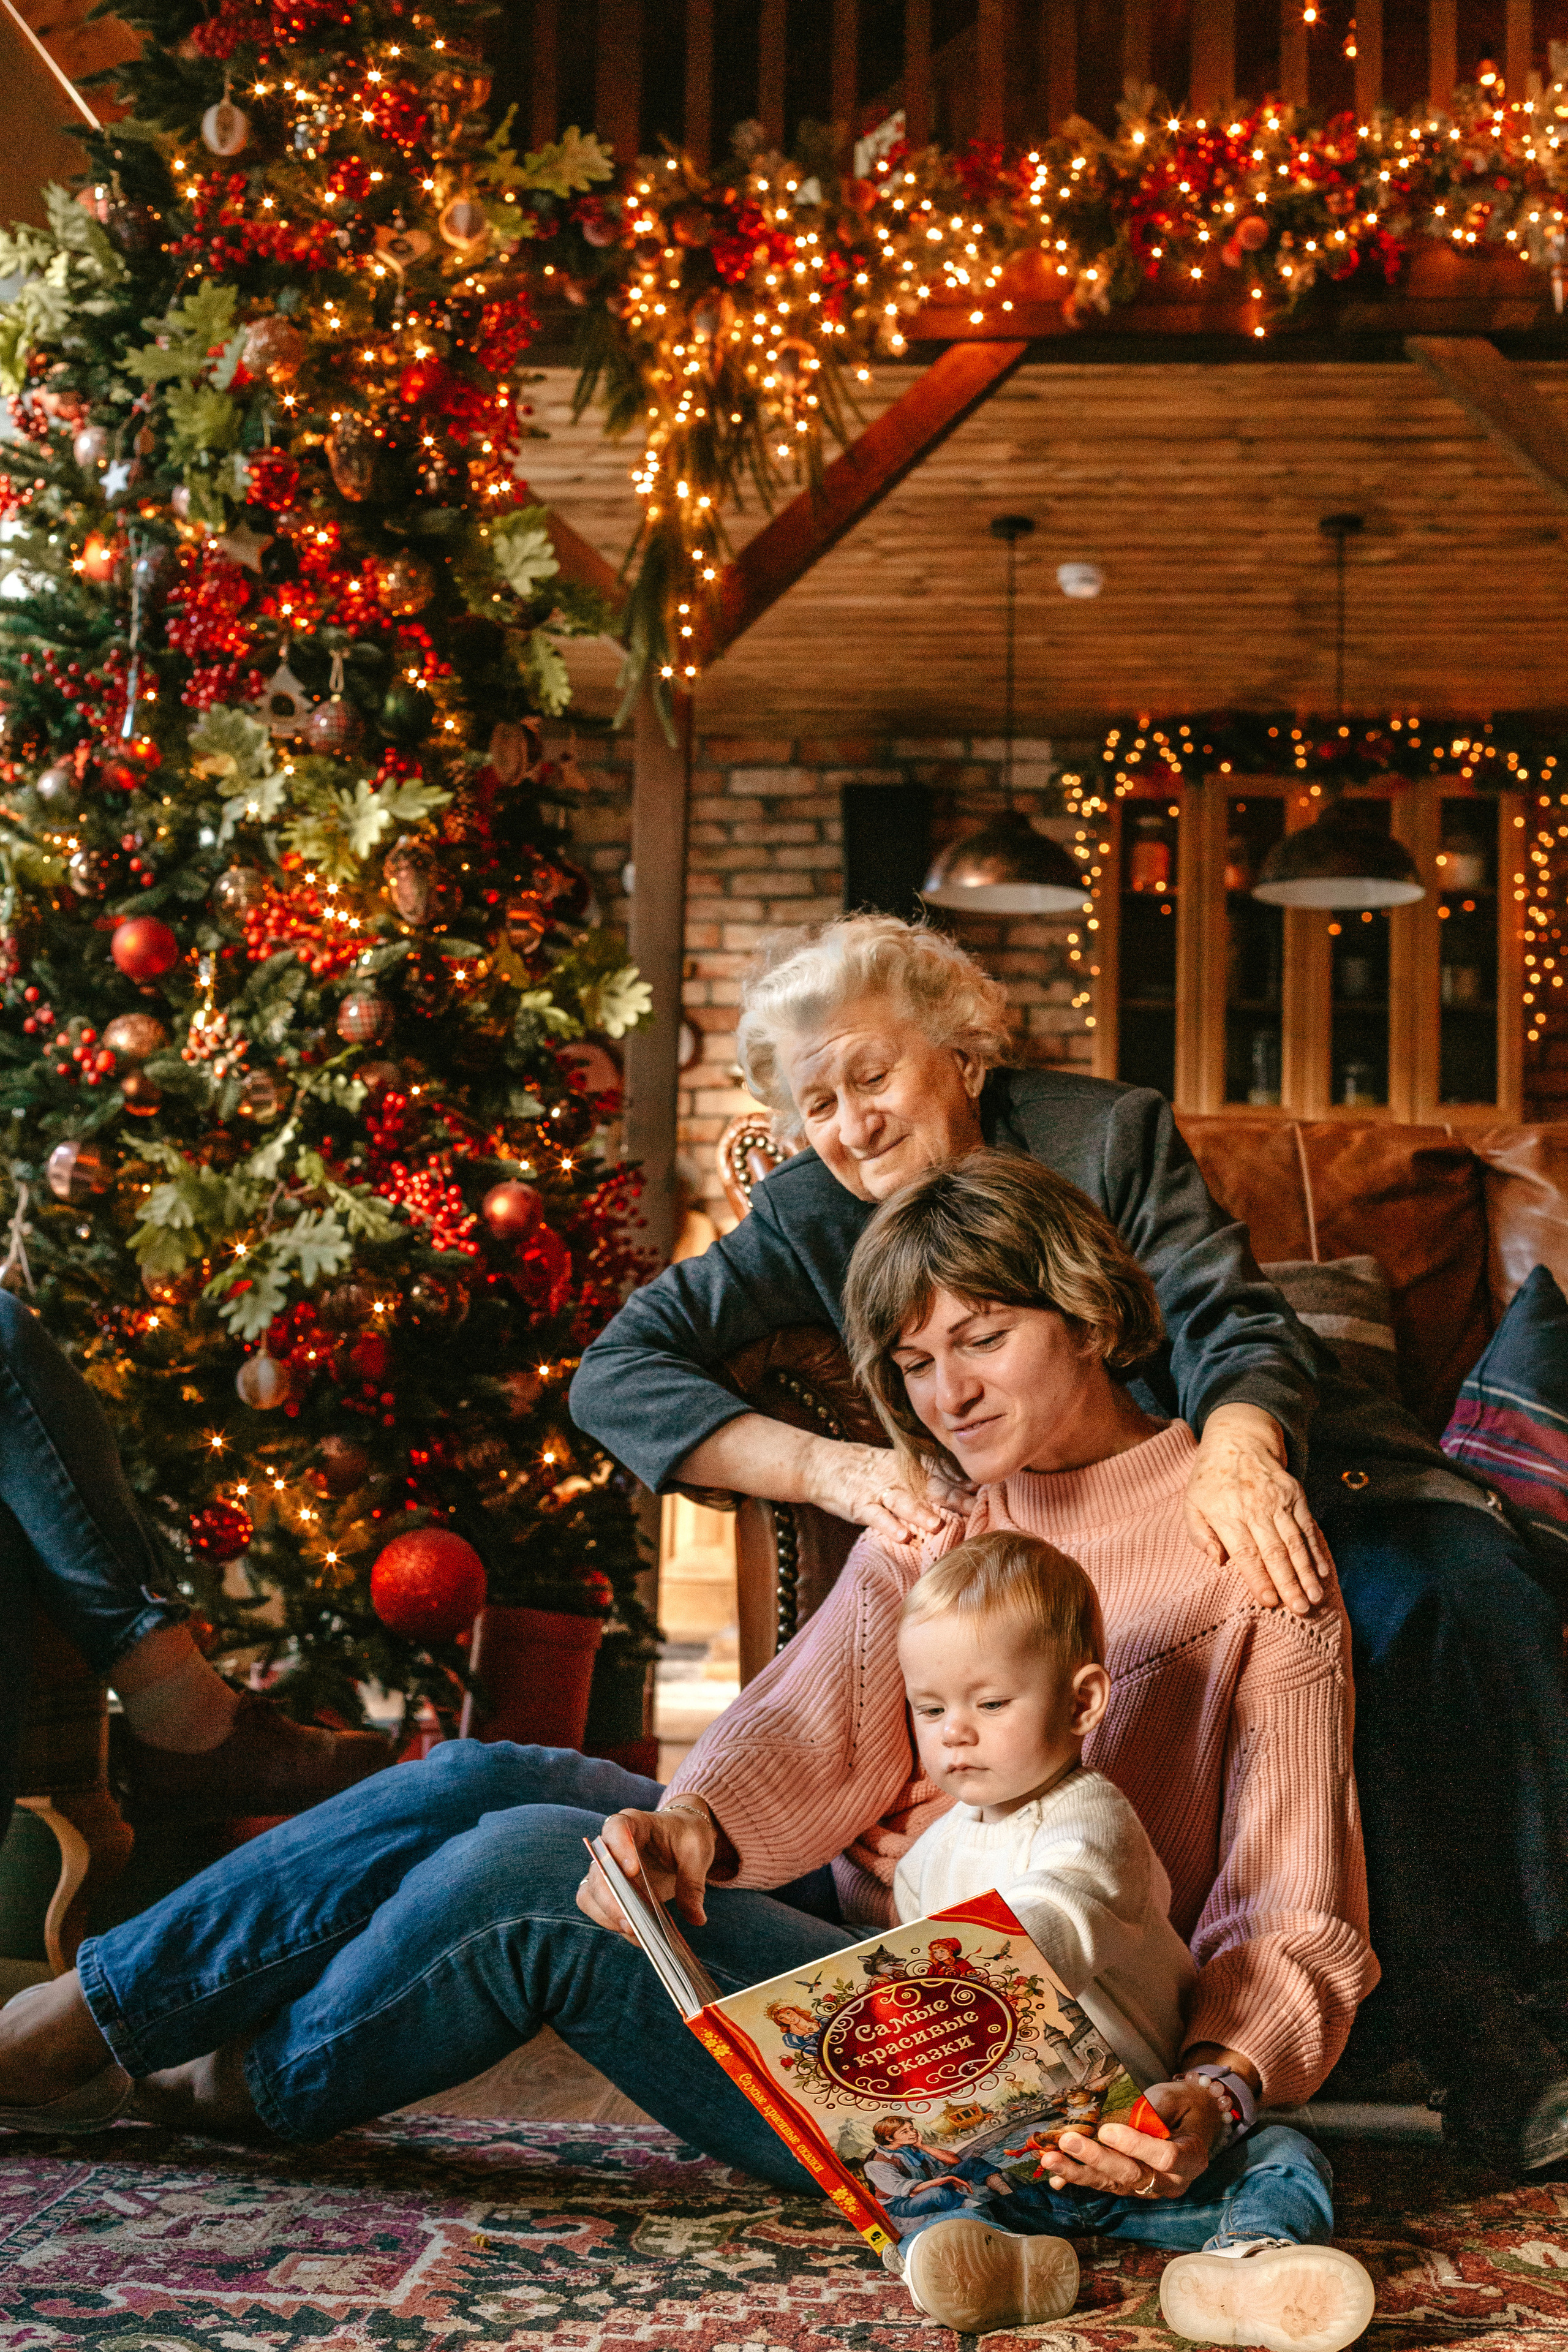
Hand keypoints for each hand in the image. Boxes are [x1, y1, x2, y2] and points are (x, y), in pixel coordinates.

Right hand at [576, 1805, 716, 1937]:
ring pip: (591, 1892)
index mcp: (635, 1823)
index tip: (632, 1870)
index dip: (619, 1847)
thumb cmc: (687, 1837)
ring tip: (633, 1931)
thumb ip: (693, 1883)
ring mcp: (607, 1869)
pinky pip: (598, 1908)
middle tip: (630, 1921)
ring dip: (607, 1914)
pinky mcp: (609, 1890)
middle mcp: (612, 1844)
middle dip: (611, 1897)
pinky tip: (636, 1935)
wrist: (681, 1838)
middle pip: (598, 1868)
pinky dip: (613, 1923)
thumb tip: (696, 1918)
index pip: (616, 1827)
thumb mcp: (697, 1853)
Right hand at [803, 1438, 972, 1543]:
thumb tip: (964, 1490)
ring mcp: (878, 1490)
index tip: (987, 1492)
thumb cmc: (866, 1470)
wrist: (822, 1464)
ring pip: (903, 1502)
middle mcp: (899, 1477)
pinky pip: (876, 1515)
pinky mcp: (859, 1504)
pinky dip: (888, 1525)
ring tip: (937, 1524)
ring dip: (921, 1513)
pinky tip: (901, 1536)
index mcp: (911, 1468)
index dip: (964, 1483)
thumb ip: (925, 1479)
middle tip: (974, 1508)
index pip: (943, 1474)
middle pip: (930, 1487)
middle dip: (953, 1498)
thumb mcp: (896, 1468)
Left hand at [1043, 2078, 1225, 2199]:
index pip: (1165, 2158)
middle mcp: (1171, 2182)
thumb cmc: (1183, 2105)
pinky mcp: (1130, 2187)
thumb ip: (1153, 2110)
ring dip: (1079, 2172)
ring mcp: (1149, 2188)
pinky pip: (1104, 2185)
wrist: (1190, 2119)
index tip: (1107, 2130)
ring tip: (1052, 2159)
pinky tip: (1055, 2176)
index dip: (1135, 2146)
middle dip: (1097, 2158)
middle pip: (1133, 2174)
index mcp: (1191, 2159)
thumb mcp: (1174, 2098)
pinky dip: (1079, 2180)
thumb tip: (1123, 2117)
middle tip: (1068, 2141)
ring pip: (1113, 2184)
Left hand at [1184, 1403, 1333, 1616]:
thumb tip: (1218, 1561)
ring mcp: (1277, 1500)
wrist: (1238, 1440)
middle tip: (1300, 1609)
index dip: (1258, 1578)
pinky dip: (1316, 1551)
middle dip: (1289, 1583)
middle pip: (1274, 1551)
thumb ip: (1199, 1535)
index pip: (1245, 1552)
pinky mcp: (1295, 1494)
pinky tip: (1324, 1572)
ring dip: (1307, 1572)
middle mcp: (1254, 1507)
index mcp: (1225, 1513)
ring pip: (1295, 1541)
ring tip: (1315, 1598)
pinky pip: (1307, 1527)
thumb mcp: (1192, 1504)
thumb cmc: (1210, 1481)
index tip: (1269, 1602)